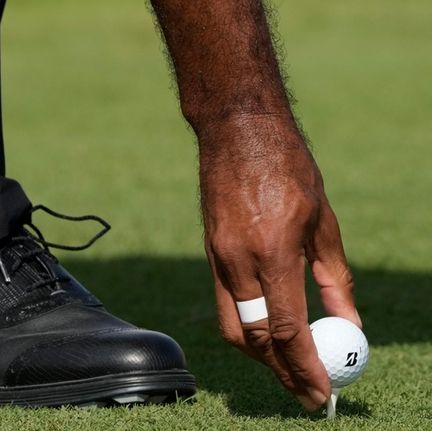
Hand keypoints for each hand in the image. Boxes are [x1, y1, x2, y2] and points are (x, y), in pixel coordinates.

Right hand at [198, 115, 360, 410]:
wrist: (236, 132)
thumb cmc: (288, 167)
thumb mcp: (324, 221)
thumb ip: (335, 278)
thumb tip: (351, 322)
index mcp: (271, 251)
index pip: (287, 329)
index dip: (305, 367)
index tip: (321, 393)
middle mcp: (237, 262)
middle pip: (252, 339)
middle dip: (279, 371)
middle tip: (306, 388)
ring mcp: (217, 259)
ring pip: (232, 327)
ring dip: (260, 355)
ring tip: (288, 366)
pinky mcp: (210, 254)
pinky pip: (226, 305)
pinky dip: (248, 327)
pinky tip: (269, 330)